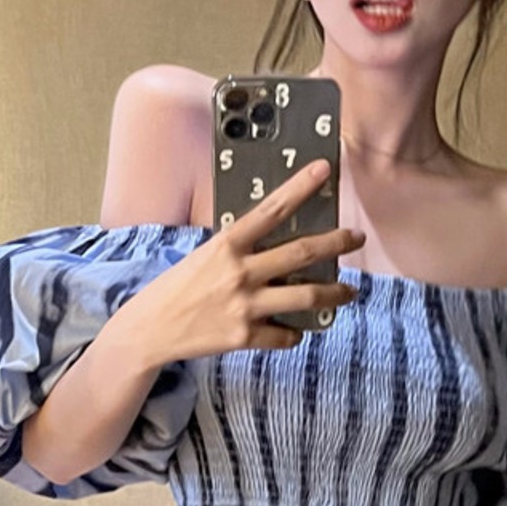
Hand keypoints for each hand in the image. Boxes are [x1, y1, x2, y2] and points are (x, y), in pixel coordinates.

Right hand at [121, 160, 364, 363]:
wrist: (150, 329)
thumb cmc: (177, 288)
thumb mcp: (205, 256)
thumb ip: (239, 249)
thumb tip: (276, 243)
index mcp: (227, 245)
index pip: (271, 209)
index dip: (300, 187)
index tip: (324, 169)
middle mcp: (240, 272)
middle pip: (301, 252)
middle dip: (336, 243)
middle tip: (356, 238)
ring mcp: (244, 306)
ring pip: (306, 296)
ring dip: (335, 293)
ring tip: (350, 291)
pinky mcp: (244, 337)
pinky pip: (286, 335)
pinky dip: (294, 332)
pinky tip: (296, 329)